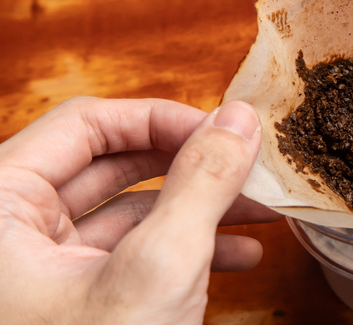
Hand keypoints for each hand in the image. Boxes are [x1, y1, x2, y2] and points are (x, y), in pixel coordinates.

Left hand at [0, 97, 279, 324]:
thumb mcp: (159, 269)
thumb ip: (201, 183)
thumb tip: (239, 118)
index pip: (87, 124)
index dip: (163, 118)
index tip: (225, 130)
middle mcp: (14, 233)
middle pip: (114, 164)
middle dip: (191, 165)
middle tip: (248, 167)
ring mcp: (46, 270)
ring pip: (131, 211)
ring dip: (200, 209)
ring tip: (262, 213)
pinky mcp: (78, 301)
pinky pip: (134, 254)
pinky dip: (188, 250)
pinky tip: (241, 256)